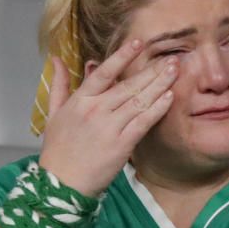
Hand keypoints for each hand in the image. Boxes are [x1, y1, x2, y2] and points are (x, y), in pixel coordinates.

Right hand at [38, 37, 176, 195]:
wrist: (61, 184)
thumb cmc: (58, 150)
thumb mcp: (53, 114)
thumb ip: (59, 84)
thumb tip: (56, 60)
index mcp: (80, 100)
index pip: (104, 72)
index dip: (122, 56)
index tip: (138, 42)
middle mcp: (95, 110)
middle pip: (129, 85)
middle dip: (153, 70)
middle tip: (172, 59)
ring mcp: (109, 127)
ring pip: (139, 100)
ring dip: (160, 84)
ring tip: (175, 72)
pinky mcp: (122, 144)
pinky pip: (143, 122)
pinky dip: (157, 108)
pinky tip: (169, 96)